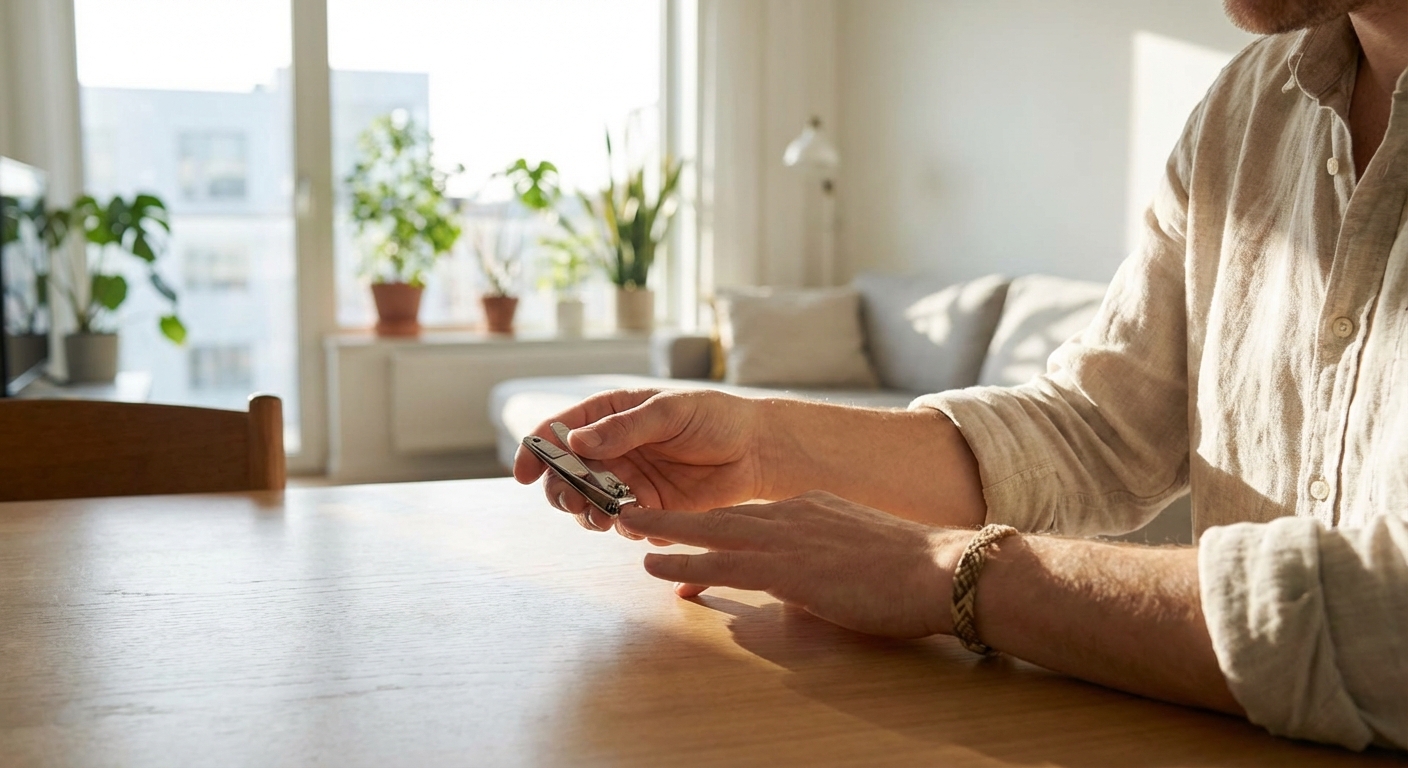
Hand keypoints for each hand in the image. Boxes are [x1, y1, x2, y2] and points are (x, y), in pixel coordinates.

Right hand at [513, 389, 770, 532]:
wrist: (756, 451)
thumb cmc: (715, 418)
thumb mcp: (669, 412)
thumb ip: (624, 428)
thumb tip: (577, 441)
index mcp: (609, 415)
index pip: (559, 430)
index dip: (535, 450)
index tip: (523, 471)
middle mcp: (612, 449)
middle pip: (566, 474)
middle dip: (560, 490)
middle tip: (571, 501)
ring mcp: (628, 481)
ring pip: (588, 503)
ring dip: (586, 513)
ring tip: (600, 517)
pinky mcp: (649, 509)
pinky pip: (621, 523)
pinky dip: (620, 527)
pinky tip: (633, 524)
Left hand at [616, 491, 965, 638]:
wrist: (939, 569)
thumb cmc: (912, 571)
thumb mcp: (862, 551)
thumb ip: (828, 558)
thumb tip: (808, 582)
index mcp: (812, 507)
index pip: (752, 516)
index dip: (717, 525)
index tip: (693, 533)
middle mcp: (793, 513)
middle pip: (722, 512)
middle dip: (677, 513)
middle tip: (635, 509)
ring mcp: (788, 538)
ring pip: (712, 532)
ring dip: (668, 532)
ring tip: (630, 530)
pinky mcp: (786, 568)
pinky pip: (723, 565)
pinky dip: (686, 565)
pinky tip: (660, 569)